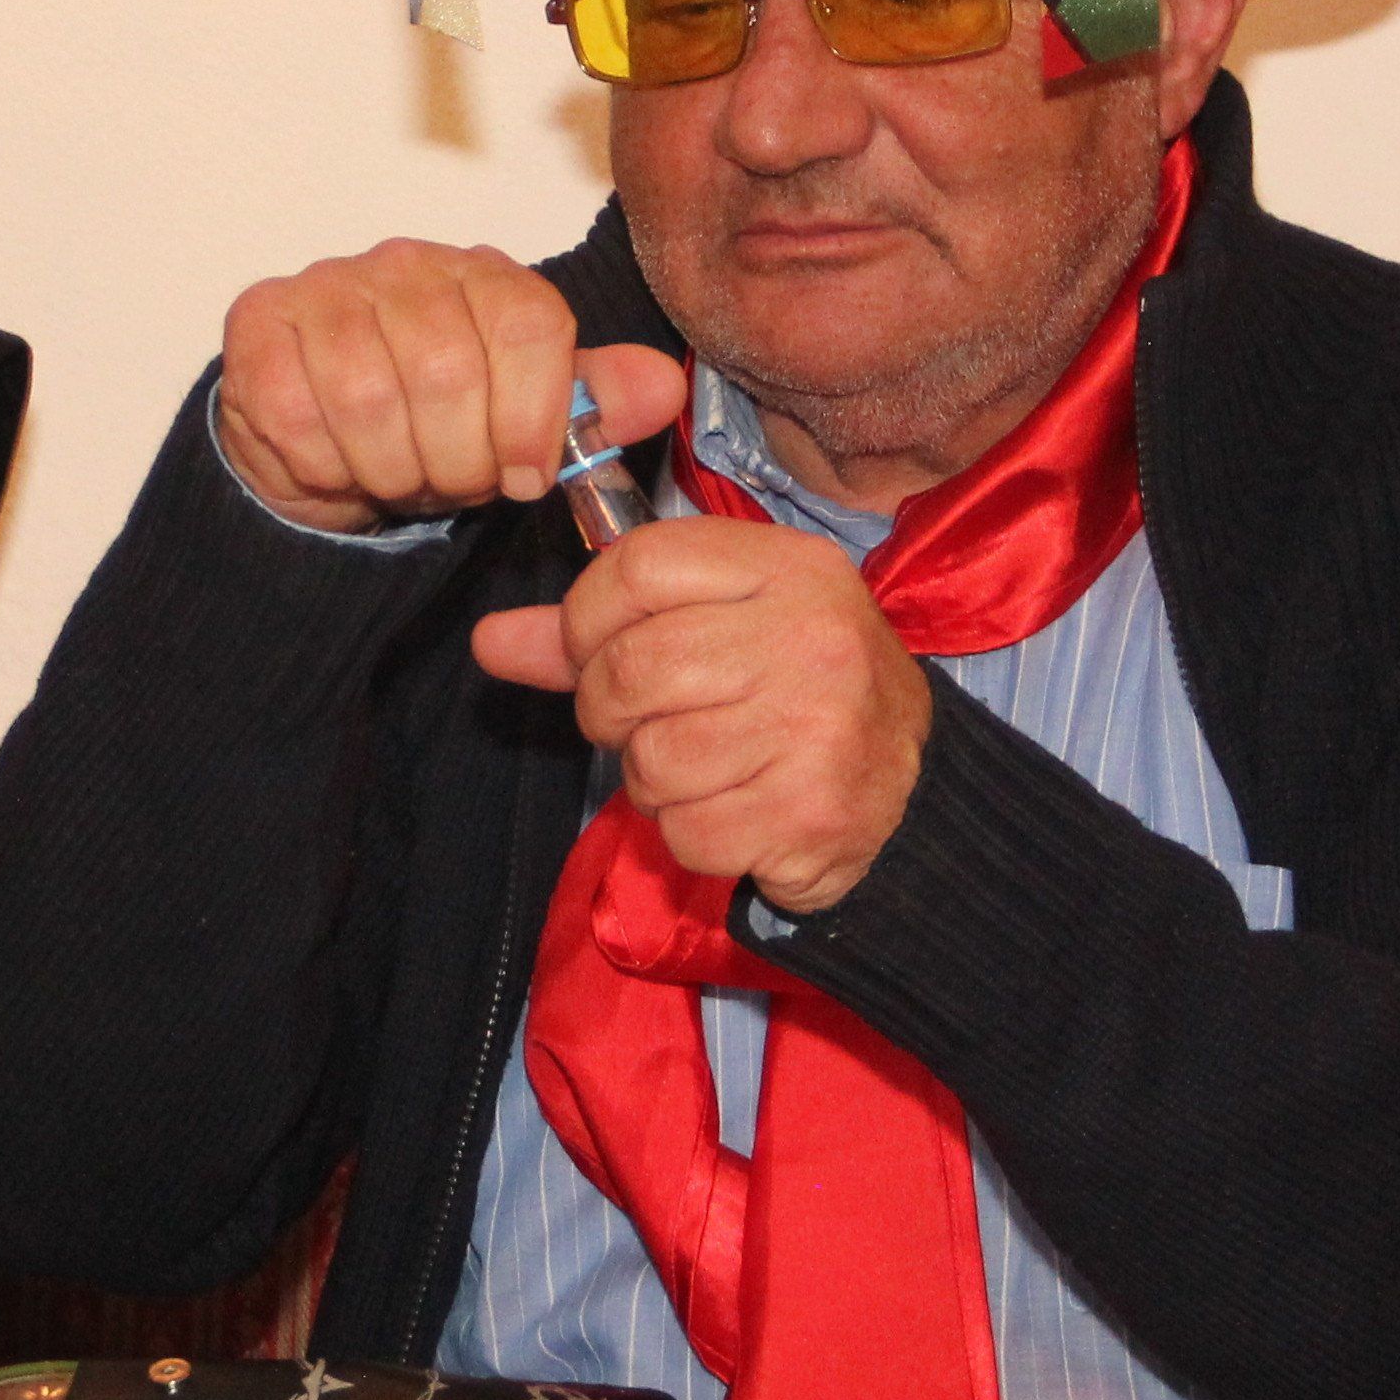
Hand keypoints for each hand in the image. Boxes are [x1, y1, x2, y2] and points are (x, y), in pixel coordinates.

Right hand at [215, 238, 688, 533]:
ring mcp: (325, 287)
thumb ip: (592, 404)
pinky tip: (340, 465)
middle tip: (453, 485)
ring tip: (400, 477)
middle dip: (457, 461)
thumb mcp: (526, 424)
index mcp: (485, 275)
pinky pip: (300, 417)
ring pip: (370, 399)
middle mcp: (404, 263)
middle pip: (448, 370)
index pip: (528, 325)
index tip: (524, 476)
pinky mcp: (258, 325)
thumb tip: (661, 385)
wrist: (326, 450)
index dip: (532, 419)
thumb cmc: (433, 431)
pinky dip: (328, 467)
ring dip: (392, 469)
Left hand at [474, 516, 930, 913]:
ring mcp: (817, 727)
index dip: (586, 616)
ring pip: (651, 758)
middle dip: (608, 710)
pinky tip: (732, 810)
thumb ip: (601, 630)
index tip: (592, 649)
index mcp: (787, 568)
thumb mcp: (718, 624)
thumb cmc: (795, 685)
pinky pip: (684, 831)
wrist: (909, 781)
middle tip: (642, 722)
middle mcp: (809, 637)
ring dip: (651, 778)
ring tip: (700, 767)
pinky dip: (688, 833)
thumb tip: (490, 642)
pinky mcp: (812, 813)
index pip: (636, 566)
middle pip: (630, 668)